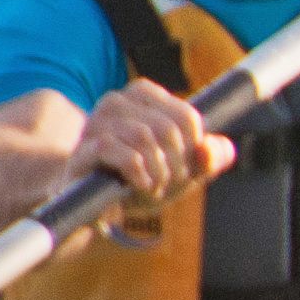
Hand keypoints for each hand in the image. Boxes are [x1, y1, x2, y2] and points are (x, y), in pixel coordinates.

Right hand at [72, 79, 232, 209]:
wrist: (96, 204)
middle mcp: (117, 101)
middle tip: (170, 182)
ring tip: (155, 187)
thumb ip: (209, 158)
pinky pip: (121, 153)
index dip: (193, 148)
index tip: (185, 167)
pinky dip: (139, 174)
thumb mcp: (184, 170)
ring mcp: (96, 122)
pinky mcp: (85, 148)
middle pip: (168, 128)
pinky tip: (141, 186)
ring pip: (144, 137)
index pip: (187, 116)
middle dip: (177, 163)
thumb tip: (214, 149)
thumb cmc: (144, 178)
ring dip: (158, 171)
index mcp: (143, 94)